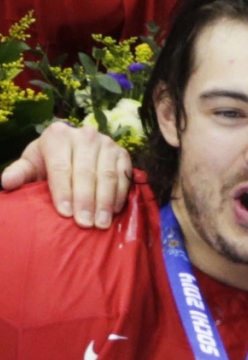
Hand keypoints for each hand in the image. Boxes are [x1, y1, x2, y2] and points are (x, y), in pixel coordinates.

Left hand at [1, 120, 133, 227]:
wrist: (75, 147)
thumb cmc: (50, 160)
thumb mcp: (32, 163)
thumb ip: (20, 172)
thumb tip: (6, 183)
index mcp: (58, 135)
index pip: (61, 166)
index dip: (63, 191)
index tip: (64, 213)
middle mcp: (85, 135)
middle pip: (86, 172)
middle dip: (85, 200)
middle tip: (85, 223)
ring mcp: (107, 144)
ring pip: (107, 176)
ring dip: (104, 202)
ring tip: (101, 223)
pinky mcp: (124, 154)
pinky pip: (123, 178)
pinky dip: (119, 196)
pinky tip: (113, 212)